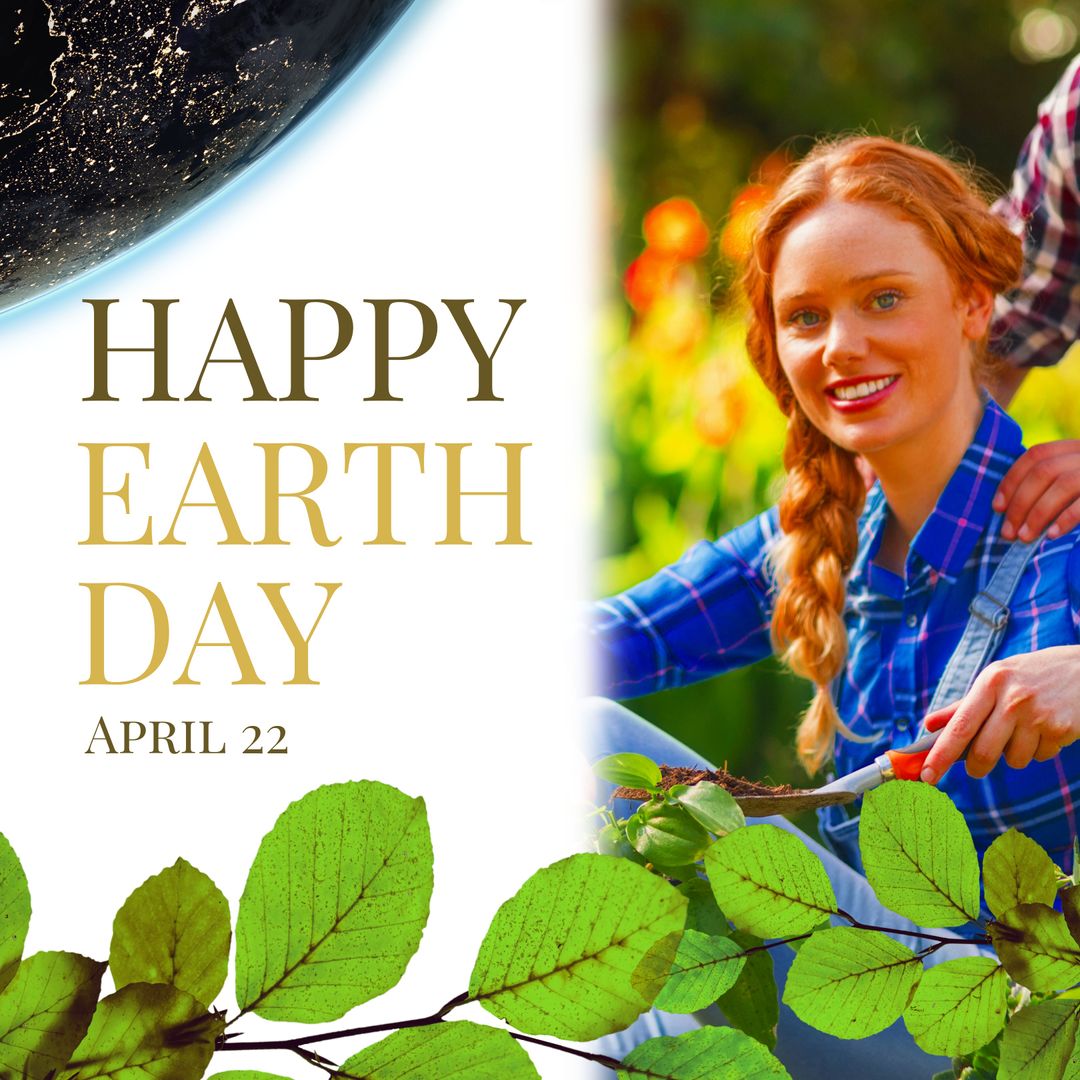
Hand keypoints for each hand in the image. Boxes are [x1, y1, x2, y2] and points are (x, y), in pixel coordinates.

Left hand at [918, 646, 1079, 783]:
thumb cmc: (1031, 675)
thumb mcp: (996, 679)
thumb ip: (963, 705)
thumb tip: (929, 725)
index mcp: (991, 682)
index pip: (960, 725)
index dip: (941, 754)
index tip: (927, 774)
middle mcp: (1013, 699)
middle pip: (983, 752)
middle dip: (976, 767)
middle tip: (976, 767)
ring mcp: (1039, 715)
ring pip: (1014, 760)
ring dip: (1014, 754)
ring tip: (1024, 730)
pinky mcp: (1062, 730)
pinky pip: (1040, 756)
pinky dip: (1039, 750)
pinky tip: (1046, 728)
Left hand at [993, 440, 1079, 540]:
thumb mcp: (1071, 475)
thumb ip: (1047, 481)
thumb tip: (1007, 504)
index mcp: (1074, 447)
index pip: (1035, 455)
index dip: (1012, 480)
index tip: (997, 507)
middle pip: (1044, 471)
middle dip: (1020, 503)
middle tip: (1008, 532)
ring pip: (1063, 485)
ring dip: (1037, 514)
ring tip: (1024, 537)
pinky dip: (1065, 519)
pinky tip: (1051, 535)